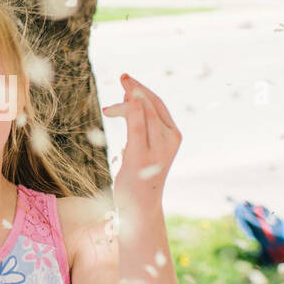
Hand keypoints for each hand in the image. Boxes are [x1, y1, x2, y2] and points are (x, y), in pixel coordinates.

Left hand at [101, 73, 182, 206]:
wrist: (141, 207)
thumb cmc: (141, 174)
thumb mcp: (143, 144)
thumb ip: (141, 122)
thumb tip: (131, 96)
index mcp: (173, 135)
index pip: (158, 104)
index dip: (142, 89)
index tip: (127, 81)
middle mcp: (169, 140)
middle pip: (151, 104)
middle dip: (136, 88)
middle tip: (122, 76)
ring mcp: (157, 150)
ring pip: (144, 112)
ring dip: (129, 99)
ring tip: (111, 105)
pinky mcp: (141, 158)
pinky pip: (136, 127)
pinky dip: (130, 110)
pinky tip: (120, 102)